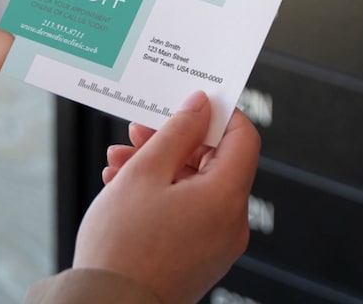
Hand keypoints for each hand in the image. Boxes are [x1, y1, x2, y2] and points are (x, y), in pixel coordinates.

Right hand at [73, 92, 259, 303]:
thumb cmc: (122, 246)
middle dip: (175, 143)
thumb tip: (201, 106)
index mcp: (227, 197)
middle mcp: (232, 223)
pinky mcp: (201, 260)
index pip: (244, 138)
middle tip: (138, 132)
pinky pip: (190, 215)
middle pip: (215, 164)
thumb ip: (177, 132)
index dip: (219, 114)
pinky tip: (125, 189)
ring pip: (196, 189)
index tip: (192, 102)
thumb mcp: (145, 173)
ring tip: (119, 162)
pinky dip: (164, 197)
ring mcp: (218, 245)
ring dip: (161, 169)